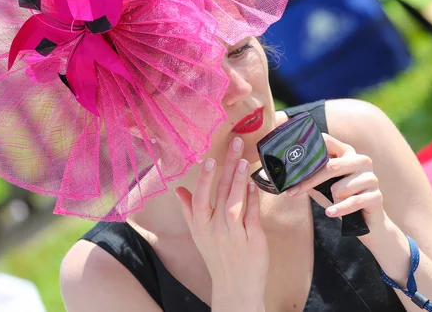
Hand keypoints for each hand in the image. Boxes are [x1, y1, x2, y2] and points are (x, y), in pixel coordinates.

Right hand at [175, 137, 268, 309]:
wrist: (235, 287)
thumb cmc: (217, 257)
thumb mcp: (198, 234)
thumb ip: (189, 210)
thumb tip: (177, 190)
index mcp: (201, 226)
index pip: (199, 198)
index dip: (204, 179)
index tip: (209, 159)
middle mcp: (215, 229)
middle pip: (221, 193)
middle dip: (228, 166)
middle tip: (235, 144)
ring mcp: (234, 234)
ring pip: (235, 203)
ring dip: (239, 181)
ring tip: (244, 161)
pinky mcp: (253, 239)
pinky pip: (252, 215)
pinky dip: (253, 199)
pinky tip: (254, 184)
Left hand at [287, 133, 387, 240]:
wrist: (367, 223)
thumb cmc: (342, 199)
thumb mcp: (324, 186)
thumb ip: (311, 177)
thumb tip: (288, 174)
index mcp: (348, 152)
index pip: (327, 141)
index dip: (310, 150)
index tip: (292, 162)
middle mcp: (361, 160)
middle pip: (330, 167)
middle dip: (309, 181)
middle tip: (292, 193)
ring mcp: (371, 178)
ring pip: (339, 188)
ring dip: (332, 199)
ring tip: (337, 202)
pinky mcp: (377, 196)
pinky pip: (352, 202)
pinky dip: (339, 209)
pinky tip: (331, 213)